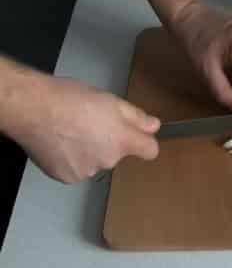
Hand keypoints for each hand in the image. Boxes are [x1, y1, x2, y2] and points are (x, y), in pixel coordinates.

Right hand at [9, 77, 159, 183]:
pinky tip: (61, 142)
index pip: (150, 151)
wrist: (33, 109)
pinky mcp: (67, 177)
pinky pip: (76, 168)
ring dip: (89, 150)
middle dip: (110, 141)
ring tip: (72, 131)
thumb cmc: (70, 100)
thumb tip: (153, 126)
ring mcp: (87, 171)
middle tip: (91, 123)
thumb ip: (137, 117)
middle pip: (118, 154)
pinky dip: (71, 159)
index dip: (146, 143)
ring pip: (96, 161)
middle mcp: (108, 160)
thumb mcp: (112, 101)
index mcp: (122, 140)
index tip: (139, 137)